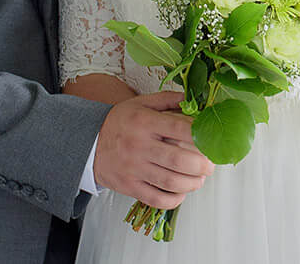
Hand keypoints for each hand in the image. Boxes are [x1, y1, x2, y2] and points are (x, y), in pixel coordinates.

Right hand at [91, 91, 213, 208]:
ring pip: (170, 181)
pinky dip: (174, 199)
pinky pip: (156, 198)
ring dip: (192, 183)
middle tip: (210, 164)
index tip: (211, 139)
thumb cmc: (120, 122)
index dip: (200, 135)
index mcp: (145, 122)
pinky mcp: (129, 187)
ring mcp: (134, 169)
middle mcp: (140, 146)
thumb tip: (194, 100)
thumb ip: (168, 99)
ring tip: (200, 178)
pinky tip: (181, 192)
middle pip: (179, 159)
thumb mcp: (141, 103)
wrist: (88, 143)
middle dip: (202, 165)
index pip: (179, 128)